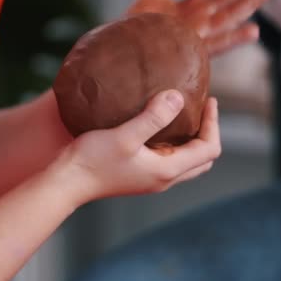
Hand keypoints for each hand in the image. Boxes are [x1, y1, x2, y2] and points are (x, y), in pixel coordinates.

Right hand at [49, 90, 220, 201]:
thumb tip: (178, 97)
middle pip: (203, 158)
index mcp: (167, 170)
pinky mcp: (140, 175)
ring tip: (185, 113)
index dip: (214, 124)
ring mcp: (152, 178)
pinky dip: (176, 142)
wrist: (67, 183)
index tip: (209, 100)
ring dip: (193, 138)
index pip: (208, 149)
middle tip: (202, 107)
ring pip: (187, 160)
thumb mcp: (125, 135)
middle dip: (208, 132)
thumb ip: (153, 117)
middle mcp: (164, 178)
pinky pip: (170, 159)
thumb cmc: (93, 160)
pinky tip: (161, 124)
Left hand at [128, 0, 278, 55]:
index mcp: (196, 7)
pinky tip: (253, 31)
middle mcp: (202, 21)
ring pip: (230, 13)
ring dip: (251, 0)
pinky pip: (215, 44)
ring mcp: (199, 36)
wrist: (125, 59)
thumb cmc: (138, 33)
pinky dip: (234, 38)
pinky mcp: (191, 52)